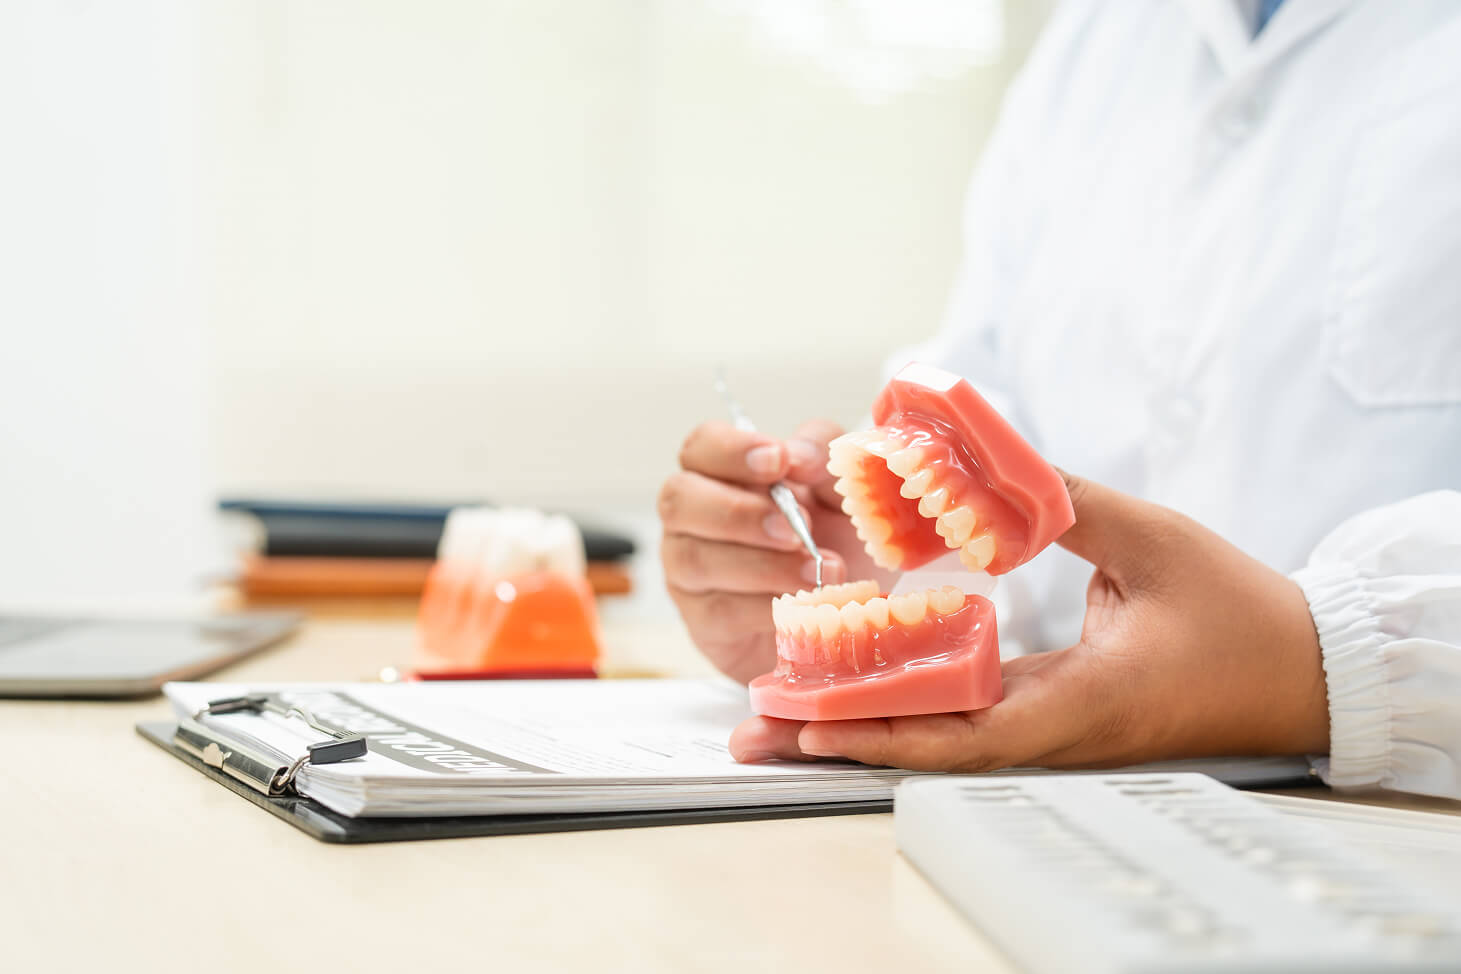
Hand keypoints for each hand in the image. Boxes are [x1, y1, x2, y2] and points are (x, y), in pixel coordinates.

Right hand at [659, 419, 889, 682]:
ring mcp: (688, 572)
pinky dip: (765, 608)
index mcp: (719, 473)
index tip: (779, 459)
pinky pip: (719, 612)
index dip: (732, 450)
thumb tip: (795, 455)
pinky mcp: (704, 622)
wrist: (844, 604)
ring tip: (819, 570)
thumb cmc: (833, 533)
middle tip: (795, 527)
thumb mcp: (837, 484)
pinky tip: (804, 604)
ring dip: (763, 565)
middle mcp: (691, 518)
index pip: (700, 447)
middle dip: (737, 512)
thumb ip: (819, 455)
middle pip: (678, 500)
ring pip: (695, 559)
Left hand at [730, 472, 1330, 768]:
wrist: (1304, 670)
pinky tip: (869, 688)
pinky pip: (976, 717)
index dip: (882, 728)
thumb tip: (990, 466)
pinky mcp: (1064, 714)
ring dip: (868, 727)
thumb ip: (1067, 503)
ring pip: (946, 738)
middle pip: (933, 746)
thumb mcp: (1153, 540)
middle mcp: (1059, 727)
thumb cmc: (1242, 612)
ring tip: (787, 715)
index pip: (964, 730)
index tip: (810, 721)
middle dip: (845, 739)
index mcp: (1082, 700)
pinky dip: (916, 707)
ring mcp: (1059, 728)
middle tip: (760, 730)